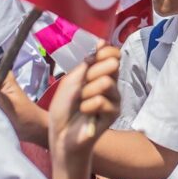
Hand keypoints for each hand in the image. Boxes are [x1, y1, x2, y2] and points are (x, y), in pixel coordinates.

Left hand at [47, 42, 120, 165]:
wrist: (62, 135)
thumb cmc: (63, 109)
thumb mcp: (69, 82)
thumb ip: (85, 64)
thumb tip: (100, 43)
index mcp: (99, 73)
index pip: (113, 53)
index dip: (104, 51)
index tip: (91, 59)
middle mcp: (111, 82)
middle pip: (113, 63)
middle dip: (92, 73)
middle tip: (82, 87)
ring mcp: (114, 98)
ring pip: (106, 81)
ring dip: (87, 92)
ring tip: (81, 103)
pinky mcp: (115, 112)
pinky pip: (102, 100)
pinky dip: (88, 106)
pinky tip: (85, 114)